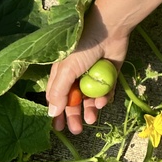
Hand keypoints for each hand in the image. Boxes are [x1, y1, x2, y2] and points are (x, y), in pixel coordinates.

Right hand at [45, 4, 127, 134]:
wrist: (109, 31)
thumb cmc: (82, 47)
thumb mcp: (66, 70)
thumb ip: (59, 92)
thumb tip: (51, 113)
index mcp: (62, 74)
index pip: (57, 97)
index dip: (57, 112)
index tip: (58, 127)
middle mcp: (77, 77)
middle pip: (74, 102)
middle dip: (74, 116)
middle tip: (76, 130)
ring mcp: (93, 77)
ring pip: (91, 100)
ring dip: (90, 110)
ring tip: (92, 118)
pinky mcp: (109, 76)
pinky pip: (106, 93)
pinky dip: (104, 99)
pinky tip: (103, 101)